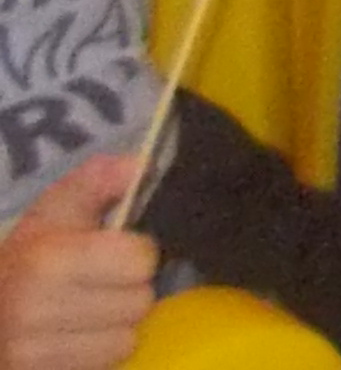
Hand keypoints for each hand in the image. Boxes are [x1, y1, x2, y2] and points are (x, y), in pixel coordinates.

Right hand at [0, 156, 157, 369]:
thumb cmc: (25, 260)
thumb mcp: (54, 211)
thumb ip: (96, 182)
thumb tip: (136, 166)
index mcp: (46, 261)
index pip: (140, 260)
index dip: (135, 254)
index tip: (112, 253)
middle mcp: (36, 309)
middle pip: (139, 302)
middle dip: (127, 291)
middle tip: (97, 286)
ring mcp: (31, 354)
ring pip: (125, 340)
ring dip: (115, 327)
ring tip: (85, 314)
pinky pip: (103, 365)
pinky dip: (96, 354)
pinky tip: (74, 338)